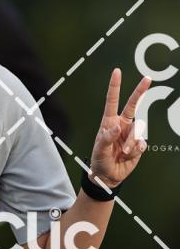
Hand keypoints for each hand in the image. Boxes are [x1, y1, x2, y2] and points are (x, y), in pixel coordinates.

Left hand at [89, 68, 150, 188]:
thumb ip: (107, 138)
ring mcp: (131, 134)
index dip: (115, 87)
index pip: (112, 101)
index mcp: (109, 122)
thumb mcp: (99, 150)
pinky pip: (142, 143)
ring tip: (123, 152)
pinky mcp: (139, 144)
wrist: (109, 176)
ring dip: (131, 142)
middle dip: (140, 91)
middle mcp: (122, 125)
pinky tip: (130, 154)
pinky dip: (136, 150)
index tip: (117, 72)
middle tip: (147, 78)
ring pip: (138, 130)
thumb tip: (116, 126)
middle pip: (133, 105)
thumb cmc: (100, 160)